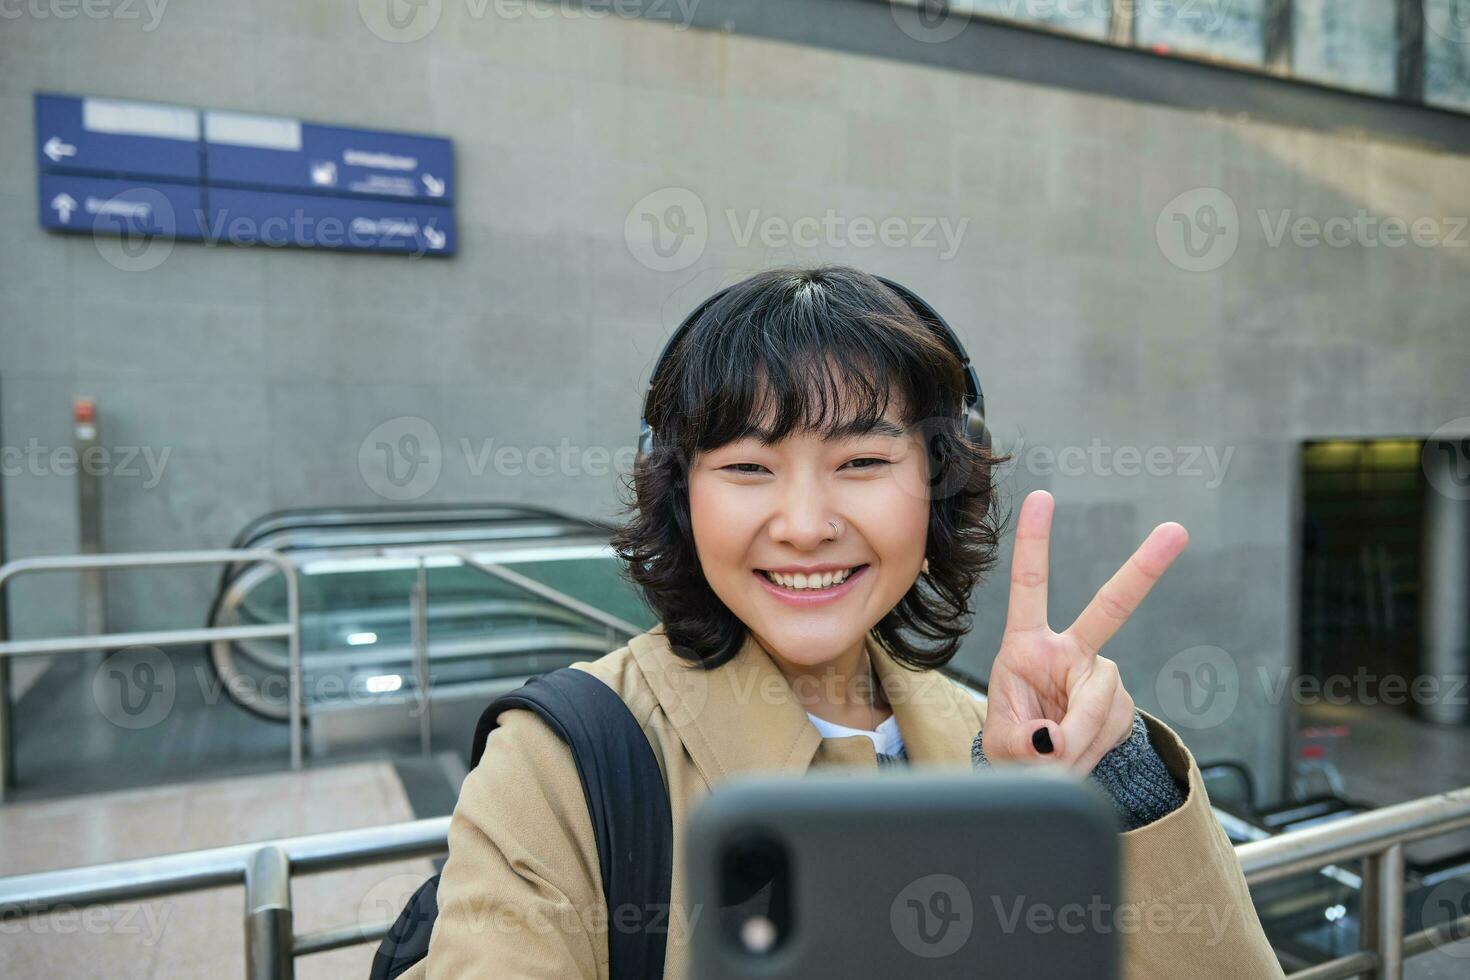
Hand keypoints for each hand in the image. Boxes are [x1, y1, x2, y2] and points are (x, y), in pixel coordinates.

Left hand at [983, 490, 1187, 774]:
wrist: (1044, 770)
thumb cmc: (1015, 744)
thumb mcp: (1004, 746)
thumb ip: (1024, 741)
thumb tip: (1053, 740)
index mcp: (1028, 646)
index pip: (1029, 586)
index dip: (1035, 543)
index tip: (1042, 496)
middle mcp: (1069, 652)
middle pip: (1111, 608)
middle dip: (1144, 568)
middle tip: (1176, 531)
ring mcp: (1100, 676)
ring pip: (1100, 700)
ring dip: (1077, 736)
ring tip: (1055, 753)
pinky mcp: (1122, 702)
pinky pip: (1112, 726)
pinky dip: (1091, 748)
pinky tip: (1078, 752)